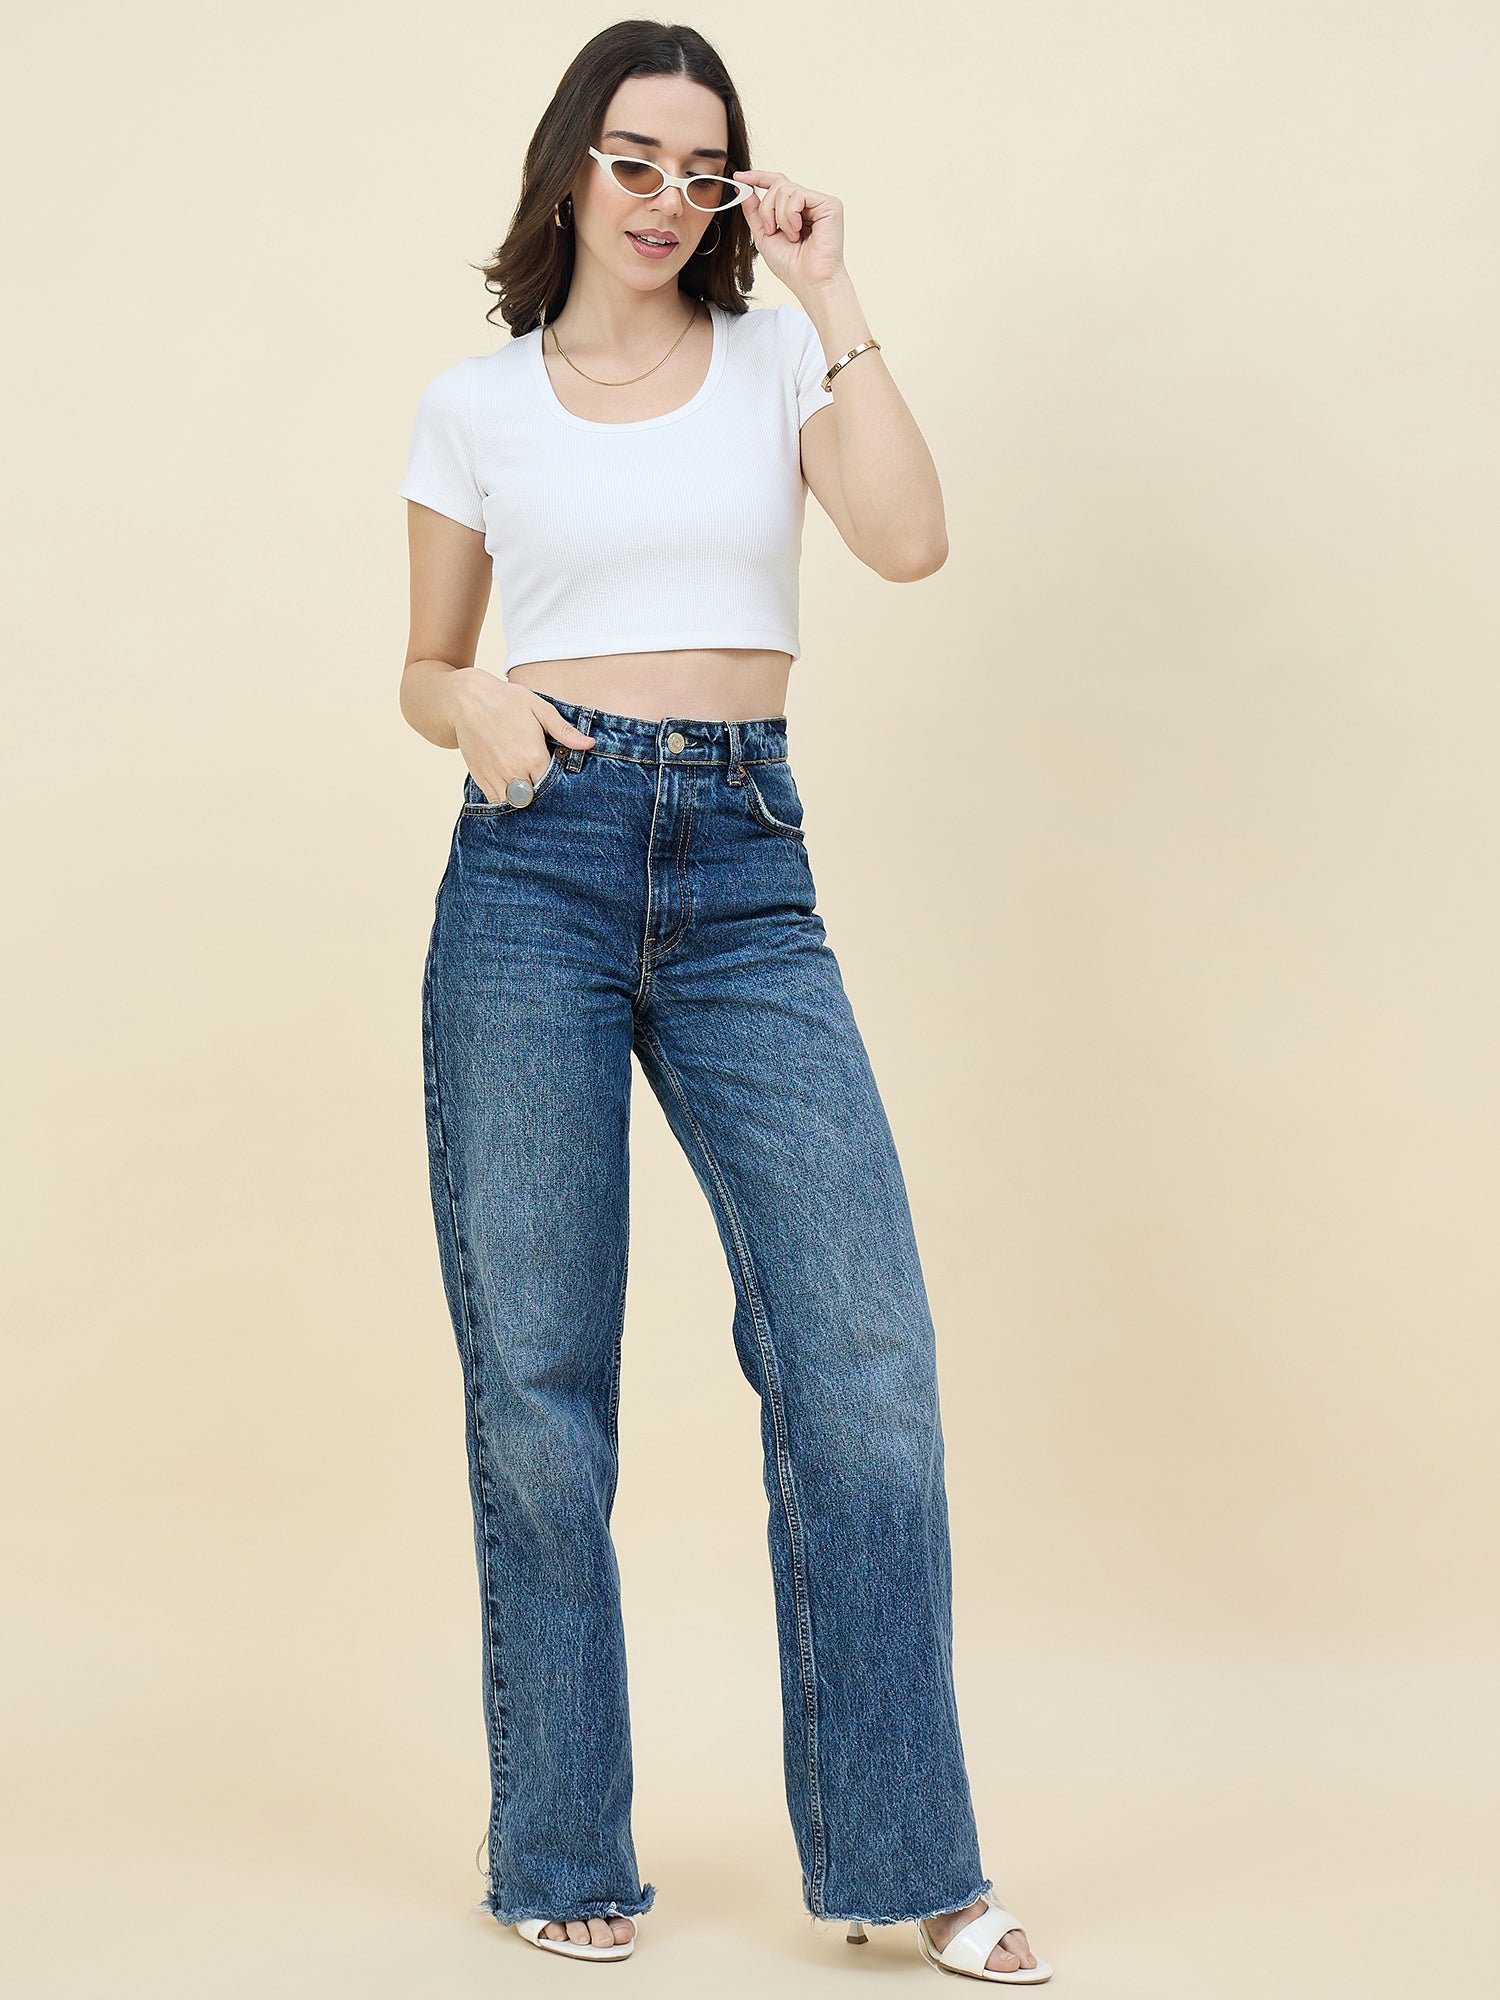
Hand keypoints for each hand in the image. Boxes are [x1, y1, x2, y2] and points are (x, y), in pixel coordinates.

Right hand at [451, 675, 593, 804]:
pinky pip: (497, 801)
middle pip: (537, 799)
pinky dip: (507, 800)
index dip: (560, 784)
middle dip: (544, 796)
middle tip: (548, 785)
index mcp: (533, 756)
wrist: (467, 700)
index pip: (554, 785)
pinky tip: (515, 789)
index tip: (563, 779)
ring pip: (516, 805)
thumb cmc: (507, 701)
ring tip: (531, 787)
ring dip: (525, 800)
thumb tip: (589, 744)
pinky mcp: (481, 779)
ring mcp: (495, 777)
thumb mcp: (541, 709)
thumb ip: (565, 731)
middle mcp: (514, 771)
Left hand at [732, 168, 843, 294]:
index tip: (739, 177)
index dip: (757, 177)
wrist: (809, 282)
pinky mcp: (830, 204)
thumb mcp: (765, 237)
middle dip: (767, 208)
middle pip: (778, 185)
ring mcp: (819, 202)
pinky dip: (790, 215)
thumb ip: (756, 214)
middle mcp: (809, 203)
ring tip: (790, 236)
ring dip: (779, 216)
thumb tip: (746, 192)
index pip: (776, 184)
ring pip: (786, 188)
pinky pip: (798, 195)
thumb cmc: (791, 266)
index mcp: (795, 210)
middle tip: (771, 230)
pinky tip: (798, 232)